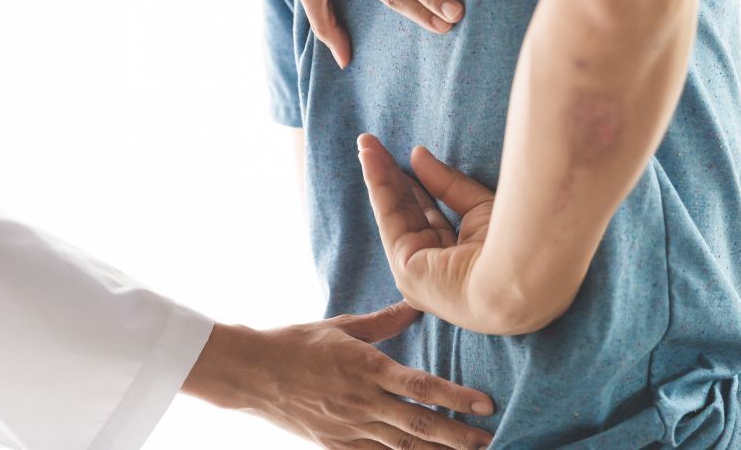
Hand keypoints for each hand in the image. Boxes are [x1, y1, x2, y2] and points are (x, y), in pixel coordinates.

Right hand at [181, 301, 494, 449]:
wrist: (251, 374)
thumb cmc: (297, 342)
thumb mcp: (341, 325)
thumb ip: (383, 321)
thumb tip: (416, 305)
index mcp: (367, 367)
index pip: (421, 386)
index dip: (456, 398)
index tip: (485, 405)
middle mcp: (362, 401)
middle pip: (419, 424)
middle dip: (457, 435)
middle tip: (489, 439)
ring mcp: (348, 428)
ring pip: (402, 447)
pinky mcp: (335, 444)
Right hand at [357, 134, 496, 332]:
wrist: (520, 273)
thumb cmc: (513, 246)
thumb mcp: (481, 207)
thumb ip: (448, 184)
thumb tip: (418, 155)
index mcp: (457, 260)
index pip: (431, 216)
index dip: (417, 185)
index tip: (408, 158)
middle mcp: (434, 269)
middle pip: (408, 212)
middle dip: (391, 177)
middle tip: (375, 146)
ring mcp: (418, 272)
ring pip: (394, 212)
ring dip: (378, 176)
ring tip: (366, 144)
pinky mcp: (406, 268)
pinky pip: (389, 216)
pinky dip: (377, 183)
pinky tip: (369, 157)